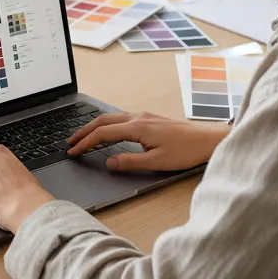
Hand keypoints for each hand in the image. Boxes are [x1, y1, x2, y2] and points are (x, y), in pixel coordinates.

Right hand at [67, 111, 229, 170]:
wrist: (208, 139)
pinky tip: (106, 130)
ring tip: (82, 136)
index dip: (85, 142)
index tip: (73, 151)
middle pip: (102, 121)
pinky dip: (106, 124)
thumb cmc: (186, 151)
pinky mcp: (149, 119)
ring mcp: (144, 116)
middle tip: (69, 142)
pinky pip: (120, 118)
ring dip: (94, 126)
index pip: (102, 133)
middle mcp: (138, 118)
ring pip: (111, 118)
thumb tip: (109, 162)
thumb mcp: (156, 162)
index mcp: (137, 127)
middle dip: (83, 131)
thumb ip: (130, 162)